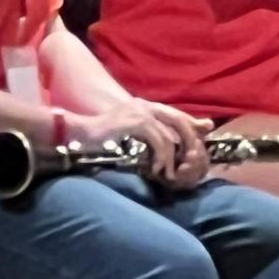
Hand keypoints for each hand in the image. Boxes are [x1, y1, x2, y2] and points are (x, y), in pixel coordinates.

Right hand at [66, 101, 210, 185]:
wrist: (78, 135)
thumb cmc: (102, 139)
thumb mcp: (132, 136)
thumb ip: (152, 136)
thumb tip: (173, 145)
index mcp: (145, 106)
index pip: (178, 115)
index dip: (192, 128)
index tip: (200, 145)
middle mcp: (145, 105)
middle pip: (180, 121)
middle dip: (189, 143)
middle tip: (189, 162)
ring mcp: (140, 112)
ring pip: (171, 135)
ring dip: (173, 158)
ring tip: (169, 173)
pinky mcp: (135, 122)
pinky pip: (159, 140)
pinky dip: (162, 158)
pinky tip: (157, 170)